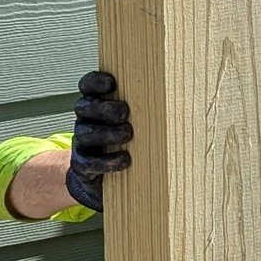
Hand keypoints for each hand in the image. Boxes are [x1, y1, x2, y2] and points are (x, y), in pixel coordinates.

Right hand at [64, 70, 133, 211]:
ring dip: (106, 133)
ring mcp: (81, 143)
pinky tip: (124, 160)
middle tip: (125, 112)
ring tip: (127, 134)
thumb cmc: (130, 140)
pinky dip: (106, 161)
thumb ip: (146, 106)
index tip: (112, 83)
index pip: (87, 86)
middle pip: (84, 107)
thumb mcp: (137, 120)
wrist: (112, 178)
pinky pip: (87, 162)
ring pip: (85, 133)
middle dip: (104, 109)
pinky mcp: (82, 166)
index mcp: (95, 104)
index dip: (96, 82)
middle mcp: (85, 120)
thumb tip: (180, 94)